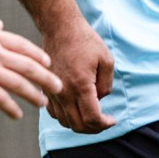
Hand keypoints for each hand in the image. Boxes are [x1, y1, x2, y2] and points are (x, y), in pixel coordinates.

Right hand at [0, 17, 58, 120]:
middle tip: (59, 88)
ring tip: (44, 103)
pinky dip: (11, 107)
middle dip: (46, 78)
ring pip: (19, 84)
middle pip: (29, 66)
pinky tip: (18, 115)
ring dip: (34, 95)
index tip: (49, 64)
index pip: (24, 47)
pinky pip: (0, 98)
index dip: (39, 56)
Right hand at [42, 16, 115, 133]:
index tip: (112, 120)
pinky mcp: (46, 89)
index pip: (92, 119)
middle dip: (94, 129)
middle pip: (78, 126)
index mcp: (81, 86)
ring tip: (91, 116)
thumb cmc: (85, 41)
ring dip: (79, 124)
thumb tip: (100, 100)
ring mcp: (53, 92)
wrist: (60, 28)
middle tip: (104, 122)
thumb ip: (106, 85)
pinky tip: (76, 108)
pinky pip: (54, 113)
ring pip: (65, 122)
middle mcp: (64, 92)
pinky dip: (66, 117)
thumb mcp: (106, 60)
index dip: (105, 125)